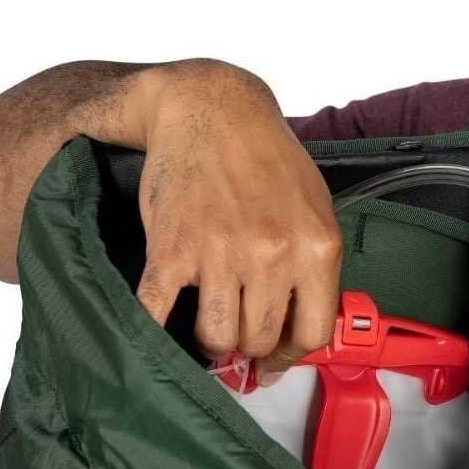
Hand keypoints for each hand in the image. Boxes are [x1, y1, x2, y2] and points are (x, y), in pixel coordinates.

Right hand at [128, 60, 341, 381]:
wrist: (209, 109)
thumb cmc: (265, 158)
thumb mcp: (314, 208)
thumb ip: (314, 268)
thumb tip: (296, 334)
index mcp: (316, 247)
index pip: (311, 334)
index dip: (289, 355)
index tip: (273, 358)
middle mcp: (273, 253)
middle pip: (260, 339)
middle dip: (247, 343)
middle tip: (235, 328)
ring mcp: (221, 252)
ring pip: (217, 337)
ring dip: (209, 338)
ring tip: (206, 317)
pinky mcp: (173, 249)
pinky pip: (159, 313)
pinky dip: (153, 331)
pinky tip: (157, 330)